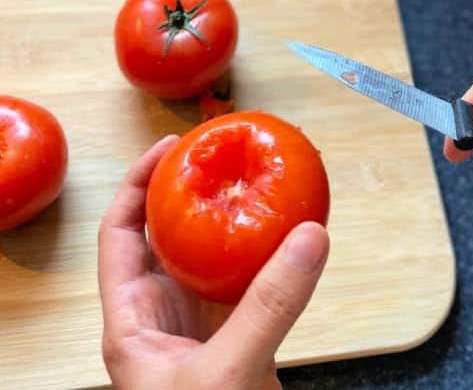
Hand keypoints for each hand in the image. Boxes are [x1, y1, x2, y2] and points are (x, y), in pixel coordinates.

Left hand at [98, 136, 329, 389]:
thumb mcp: (227, 372)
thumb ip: (268, 306)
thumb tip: (310, 236)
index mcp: (132, 324)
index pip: (120, 235)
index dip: (137, 186)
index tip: (169, 149)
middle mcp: (161, 322)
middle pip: (166, 239)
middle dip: (190, 195)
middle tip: (220, 156)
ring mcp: (199, 334)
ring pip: (209, 262)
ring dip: (231, 225)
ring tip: (254, 185)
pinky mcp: (236, 347)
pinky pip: (247, 289)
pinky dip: (265, 262)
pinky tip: (287, 240)